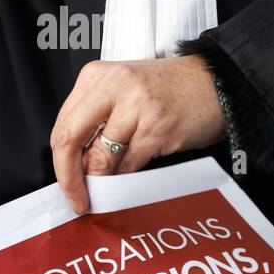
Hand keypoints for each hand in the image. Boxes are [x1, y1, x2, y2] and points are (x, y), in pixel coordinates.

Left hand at [50, 54, 225, 214]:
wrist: (215, 83)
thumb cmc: (169, 89)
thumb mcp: (122, 89)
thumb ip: (95, 117)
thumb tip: (75, 163)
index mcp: (97, 75)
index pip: (62, 124)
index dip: (59, 161)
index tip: (66, 182)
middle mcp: (113, 86)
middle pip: (70, 139)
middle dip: (69, 178)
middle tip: (76, 198)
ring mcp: (136, 107)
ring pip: (100, 158)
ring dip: (100, 182)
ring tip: (106, 189)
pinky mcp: (157, 129)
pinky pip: (128, 166)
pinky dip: (125, 180)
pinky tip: (129, 179)